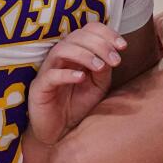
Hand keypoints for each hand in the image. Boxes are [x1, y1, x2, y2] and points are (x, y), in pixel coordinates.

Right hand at [27, 22, 126, 145]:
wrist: (60, 132)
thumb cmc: (78, 105)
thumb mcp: (98, 87)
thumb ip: (104, 70)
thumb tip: (111, 55)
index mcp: (75, 52)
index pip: (87, 30)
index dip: (105, 33)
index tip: (122, 46)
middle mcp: (60, 57)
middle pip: (76, 36)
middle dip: (99, 45)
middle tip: (115, 60)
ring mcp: (48, 70)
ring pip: (61, 50)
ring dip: (84, 55)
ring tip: (100, 67)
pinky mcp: (39, 87)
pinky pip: (51, 75)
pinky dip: (67, 74)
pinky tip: (81, 78)